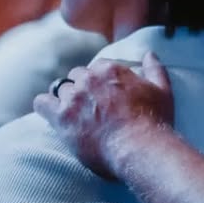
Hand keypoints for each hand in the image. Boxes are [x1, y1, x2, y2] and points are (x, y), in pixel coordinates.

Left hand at [33, 51, 174, 178]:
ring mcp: (73, 97)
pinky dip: (45, 107)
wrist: (140, 148)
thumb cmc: (153, 122)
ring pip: (60, 90)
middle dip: (81, 90)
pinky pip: (41, 104)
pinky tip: (52, 115)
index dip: (98, 83)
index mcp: (110, 69)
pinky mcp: (61, 117)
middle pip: (76, 77)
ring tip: (73, 116)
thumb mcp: (162, 91)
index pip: (95, 68)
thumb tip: (149, 54)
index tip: (103, 97)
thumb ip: (155, 69)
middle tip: (89, 109)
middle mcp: (89, 79)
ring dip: (65, 101)